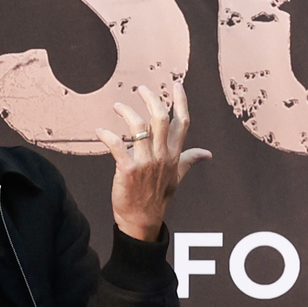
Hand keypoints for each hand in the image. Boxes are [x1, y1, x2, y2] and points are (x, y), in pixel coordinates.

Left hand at [86, 83, 209, 243]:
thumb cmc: (158, 197)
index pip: (182, 123)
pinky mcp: (128, 170)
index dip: (180, 101)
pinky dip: (107, 136)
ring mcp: (146, 162)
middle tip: (141, 89)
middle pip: (160, 119)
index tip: (176, 85)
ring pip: (139, 128)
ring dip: (127, 112)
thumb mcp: (178, 177)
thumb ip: (190, 160)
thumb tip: (207, 153)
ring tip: (118, 106)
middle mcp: (162, 155)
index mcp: (174, 154)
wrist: (142, 220)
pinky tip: (100, 131)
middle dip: (151, 99)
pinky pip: (117, 146)